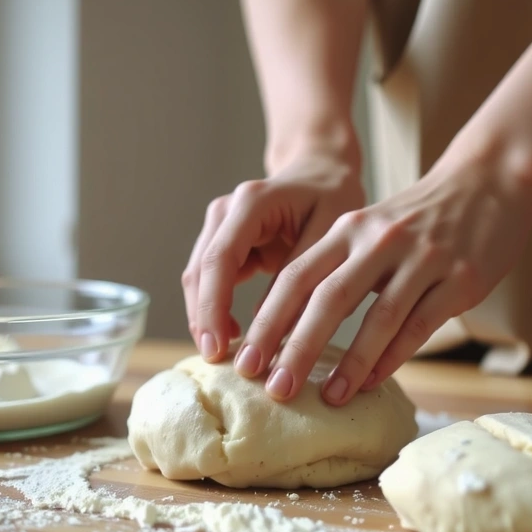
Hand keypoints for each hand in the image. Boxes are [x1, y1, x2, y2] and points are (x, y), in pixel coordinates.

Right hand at [183, 151, 365, 359]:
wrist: (321, 170)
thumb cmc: (333, 196)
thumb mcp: (330, 232)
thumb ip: (303, 275)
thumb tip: (276, 328)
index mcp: (252, 202)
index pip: (220, 259)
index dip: (214, 307)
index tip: (218, 347)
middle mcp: (226, 211)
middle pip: (200, 272)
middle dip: (204, 319)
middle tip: (218, 361)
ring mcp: (220, 225)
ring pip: (198, 278)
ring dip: (206, 317)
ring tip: (225, 356)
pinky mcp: (225, 242)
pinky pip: (211, 280)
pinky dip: (217, 309)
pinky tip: (236, 336)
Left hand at [234, 156, 531, 403]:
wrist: (488, 180)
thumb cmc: (422, 217)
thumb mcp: (371, 228)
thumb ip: (338, 268)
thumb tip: (294, 330)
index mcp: (349, 229)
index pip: (296, 277)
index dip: (267, 321)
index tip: (244, 360)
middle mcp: (380, 241)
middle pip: (328, 298)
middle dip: (296, 347)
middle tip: (274, 388)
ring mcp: (422, 259)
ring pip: (378, 316)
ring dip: (350, 363)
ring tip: (327, 398)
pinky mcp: (460, 278)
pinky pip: (420, 324)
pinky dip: (394, 356)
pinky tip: (374, 382)